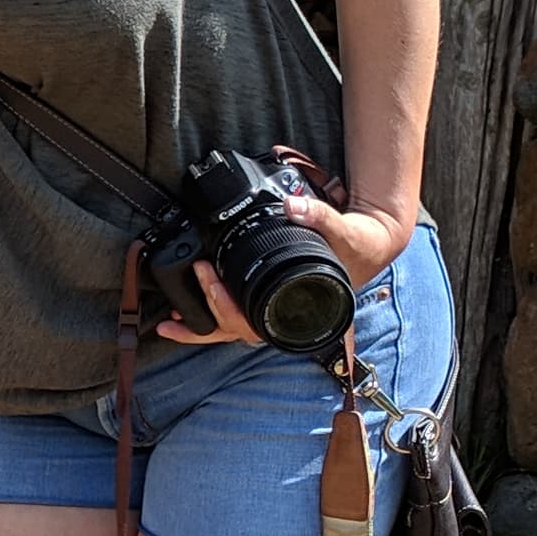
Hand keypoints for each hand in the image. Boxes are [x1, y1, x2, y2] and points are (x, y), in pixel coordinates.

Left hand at [151, 192, 415, 344]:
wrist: (370, 246)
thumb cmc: (356, 246)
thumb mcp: (342, 230)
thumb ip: (318, 216)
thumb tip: (292, 204)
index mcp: (298, 307)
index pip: (256, 322)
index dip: (227, 308)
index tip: (209, 280)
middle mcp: (283, 317)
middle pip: (235, 331)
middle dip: (202, 321)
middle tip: (175, 306)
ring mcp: (273, 312)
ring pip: (231, 329)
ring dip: (199, 329)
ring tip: (167, 324)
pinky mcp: (266, 302)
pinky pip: (235, 315)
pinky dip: (210, 314)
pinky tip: (185, 311)